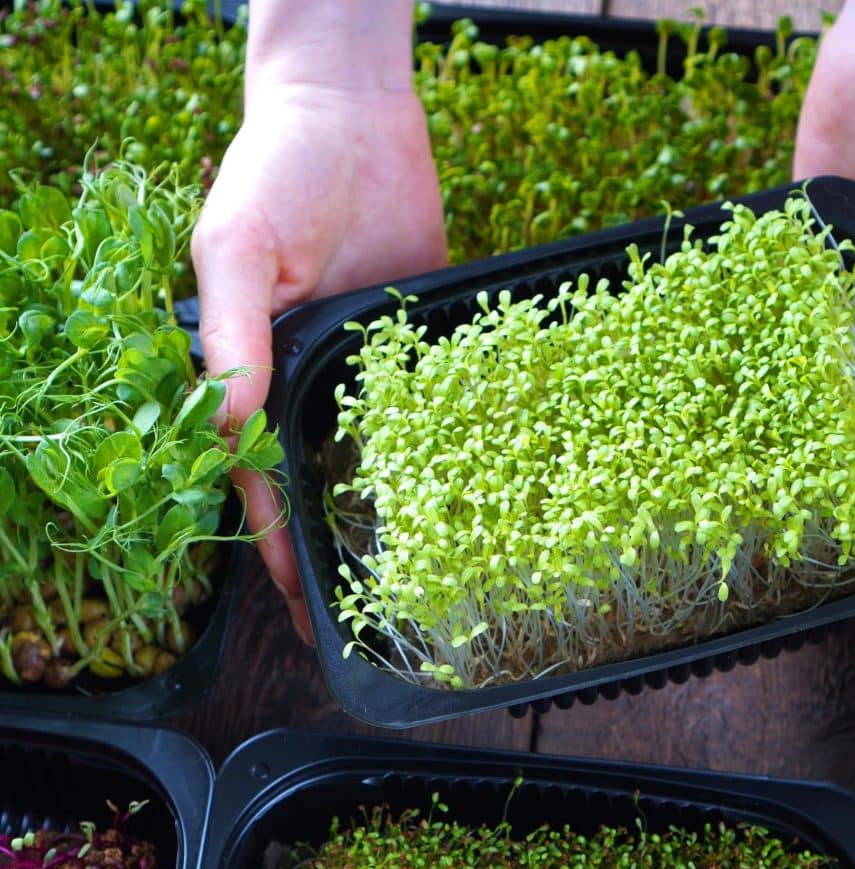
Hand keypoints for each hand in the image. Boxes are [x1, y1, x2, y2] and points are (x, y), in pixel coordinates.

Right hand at [191, 85, 446, 641]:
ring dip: (395, 513)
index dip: (274, 543)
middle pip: (319, 482)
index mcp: (255, 374)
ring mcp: (368, 373)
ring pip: (380, 458)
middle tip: (370, 612)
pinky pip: (435, 409)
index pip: (258, 479)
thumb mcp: (237, 248)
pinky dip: (449, 449)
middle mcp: (309, 384)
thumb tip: (228, 422)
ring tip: (427, 574)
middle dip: (337, 546)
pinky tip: (475, 492)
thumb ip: (234, 334)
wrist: (353, 119)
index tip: (300, 603)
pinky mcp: (422, 350)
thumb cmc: (275, 173)